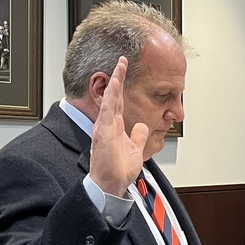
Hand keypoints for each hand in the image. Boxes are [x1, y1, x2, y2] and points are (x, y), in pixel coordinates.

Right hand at [89, 57, 148, 195]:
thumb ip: (137, 136)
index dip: (122, 86)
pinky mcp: (102, 133)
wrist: (111, 185)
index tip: (125, 70)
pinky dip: (110, 97)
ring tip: (119, 66)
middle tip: (122, 60)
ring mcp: (104, 127)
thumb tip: (143, 125)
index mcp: (114, 127)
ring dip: (114, 82)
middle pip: (113, 95)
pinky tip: (114, 85)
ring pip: (109, 99)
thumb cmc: (118, 171)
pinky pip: (106, 111)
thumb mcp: (134, 149)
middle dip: (117, 77)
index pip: (119, 101)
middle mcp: (107, 124)